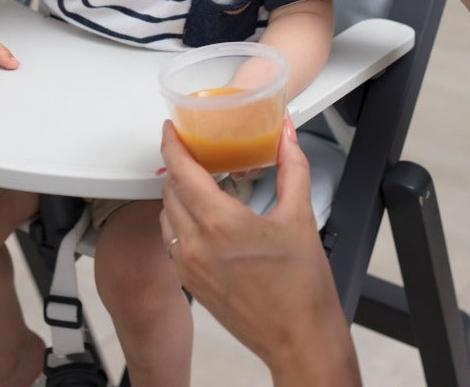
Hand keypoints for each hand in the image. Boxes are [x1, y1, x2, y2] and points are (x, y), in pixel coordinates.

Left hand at [160, 119, 359, 385]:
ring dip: (176, 192)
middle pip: (169, 189)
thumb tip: (286, 136)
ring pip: (166, 215)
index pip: (181, 171)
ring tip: (197, 179)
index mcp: (220, 223)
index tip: (171, 128)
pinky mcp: (191, 283)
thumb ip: (292, 166)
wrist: (300, 340)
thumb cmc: (302, 288)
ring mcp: (189, 267)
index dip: (172, 144)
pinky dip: (178, 219)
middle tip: (191, 149)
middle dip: (177, 165)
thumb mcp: (300, 216)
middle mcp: (196, 245)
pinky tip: (200, 214)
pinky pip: (171, 240)